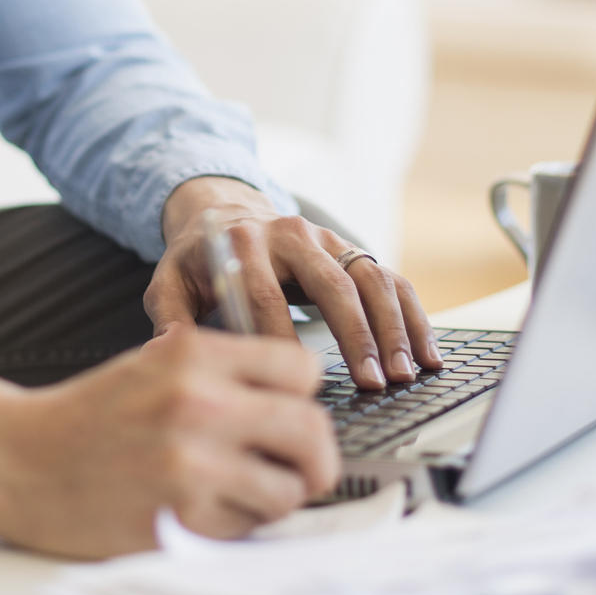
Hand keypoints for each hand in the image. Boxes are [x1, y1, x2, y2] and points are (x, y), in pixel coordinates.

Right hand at [0, 322, 338, 555]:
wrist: (15, 459)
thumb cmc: (86, 415)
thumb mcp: (152, 364)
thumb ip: (221, 371)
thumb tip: (293, 396)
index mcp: (195, 355)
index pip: (302, 369)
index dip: (304, 396)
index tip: (293, 411)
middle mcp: (199, 403)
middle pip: (312, 431)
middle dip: (316, 457)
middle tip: (304, 469)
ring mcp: (191, 464)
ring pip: (289, 490)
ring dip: (277, 498)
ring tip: (245, 493)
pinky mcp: (179, 518)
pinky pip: (247, 528)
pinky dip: (238, 526)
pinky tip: (205, 511)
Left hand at [146, 177, 441, 390]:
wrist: (223, 211)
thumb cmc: (198, 260)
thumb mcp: (168, 281)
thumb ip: (169, 318)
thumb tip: (172, 353)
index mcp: (244, 242)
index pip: (266, 294)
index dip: (283, 340)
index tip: (295, 383)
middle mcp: (291, 235)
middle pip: (332, 284)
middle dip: (356, 336)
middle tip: (373, 383)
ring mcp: (327, 239)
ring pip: (370, 280)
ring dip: (392, 329)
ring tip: (405, 374)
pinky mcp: (351, 249)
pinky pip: (391, 279)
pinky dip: (413, 316)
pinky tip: (427, 354)